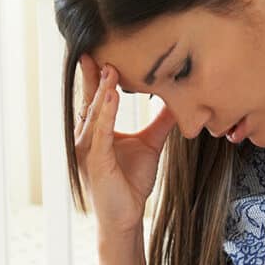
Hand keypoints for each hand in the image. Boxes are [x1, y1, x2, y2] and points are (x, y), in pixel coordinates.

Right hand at [74, 54, 175, 233]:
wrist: (126, 218)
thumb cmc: (131, 183)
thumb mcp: (150, 144)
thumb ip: (161, 121)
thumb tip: (179, 101)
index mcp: (95, 130)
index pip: (94, 95)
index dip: (98, 73)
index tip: (104, 48)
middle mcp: (86, 136)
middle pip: (89, 98)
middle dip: (94, 73)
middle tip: (99, 46)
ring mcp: (88, 148)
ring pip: (94, 111)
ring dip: (102, 89)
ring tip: (110, 66)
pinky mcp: (96, 160)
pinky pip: (101, 131)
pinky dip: (106, 112)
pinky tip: (111, 95)